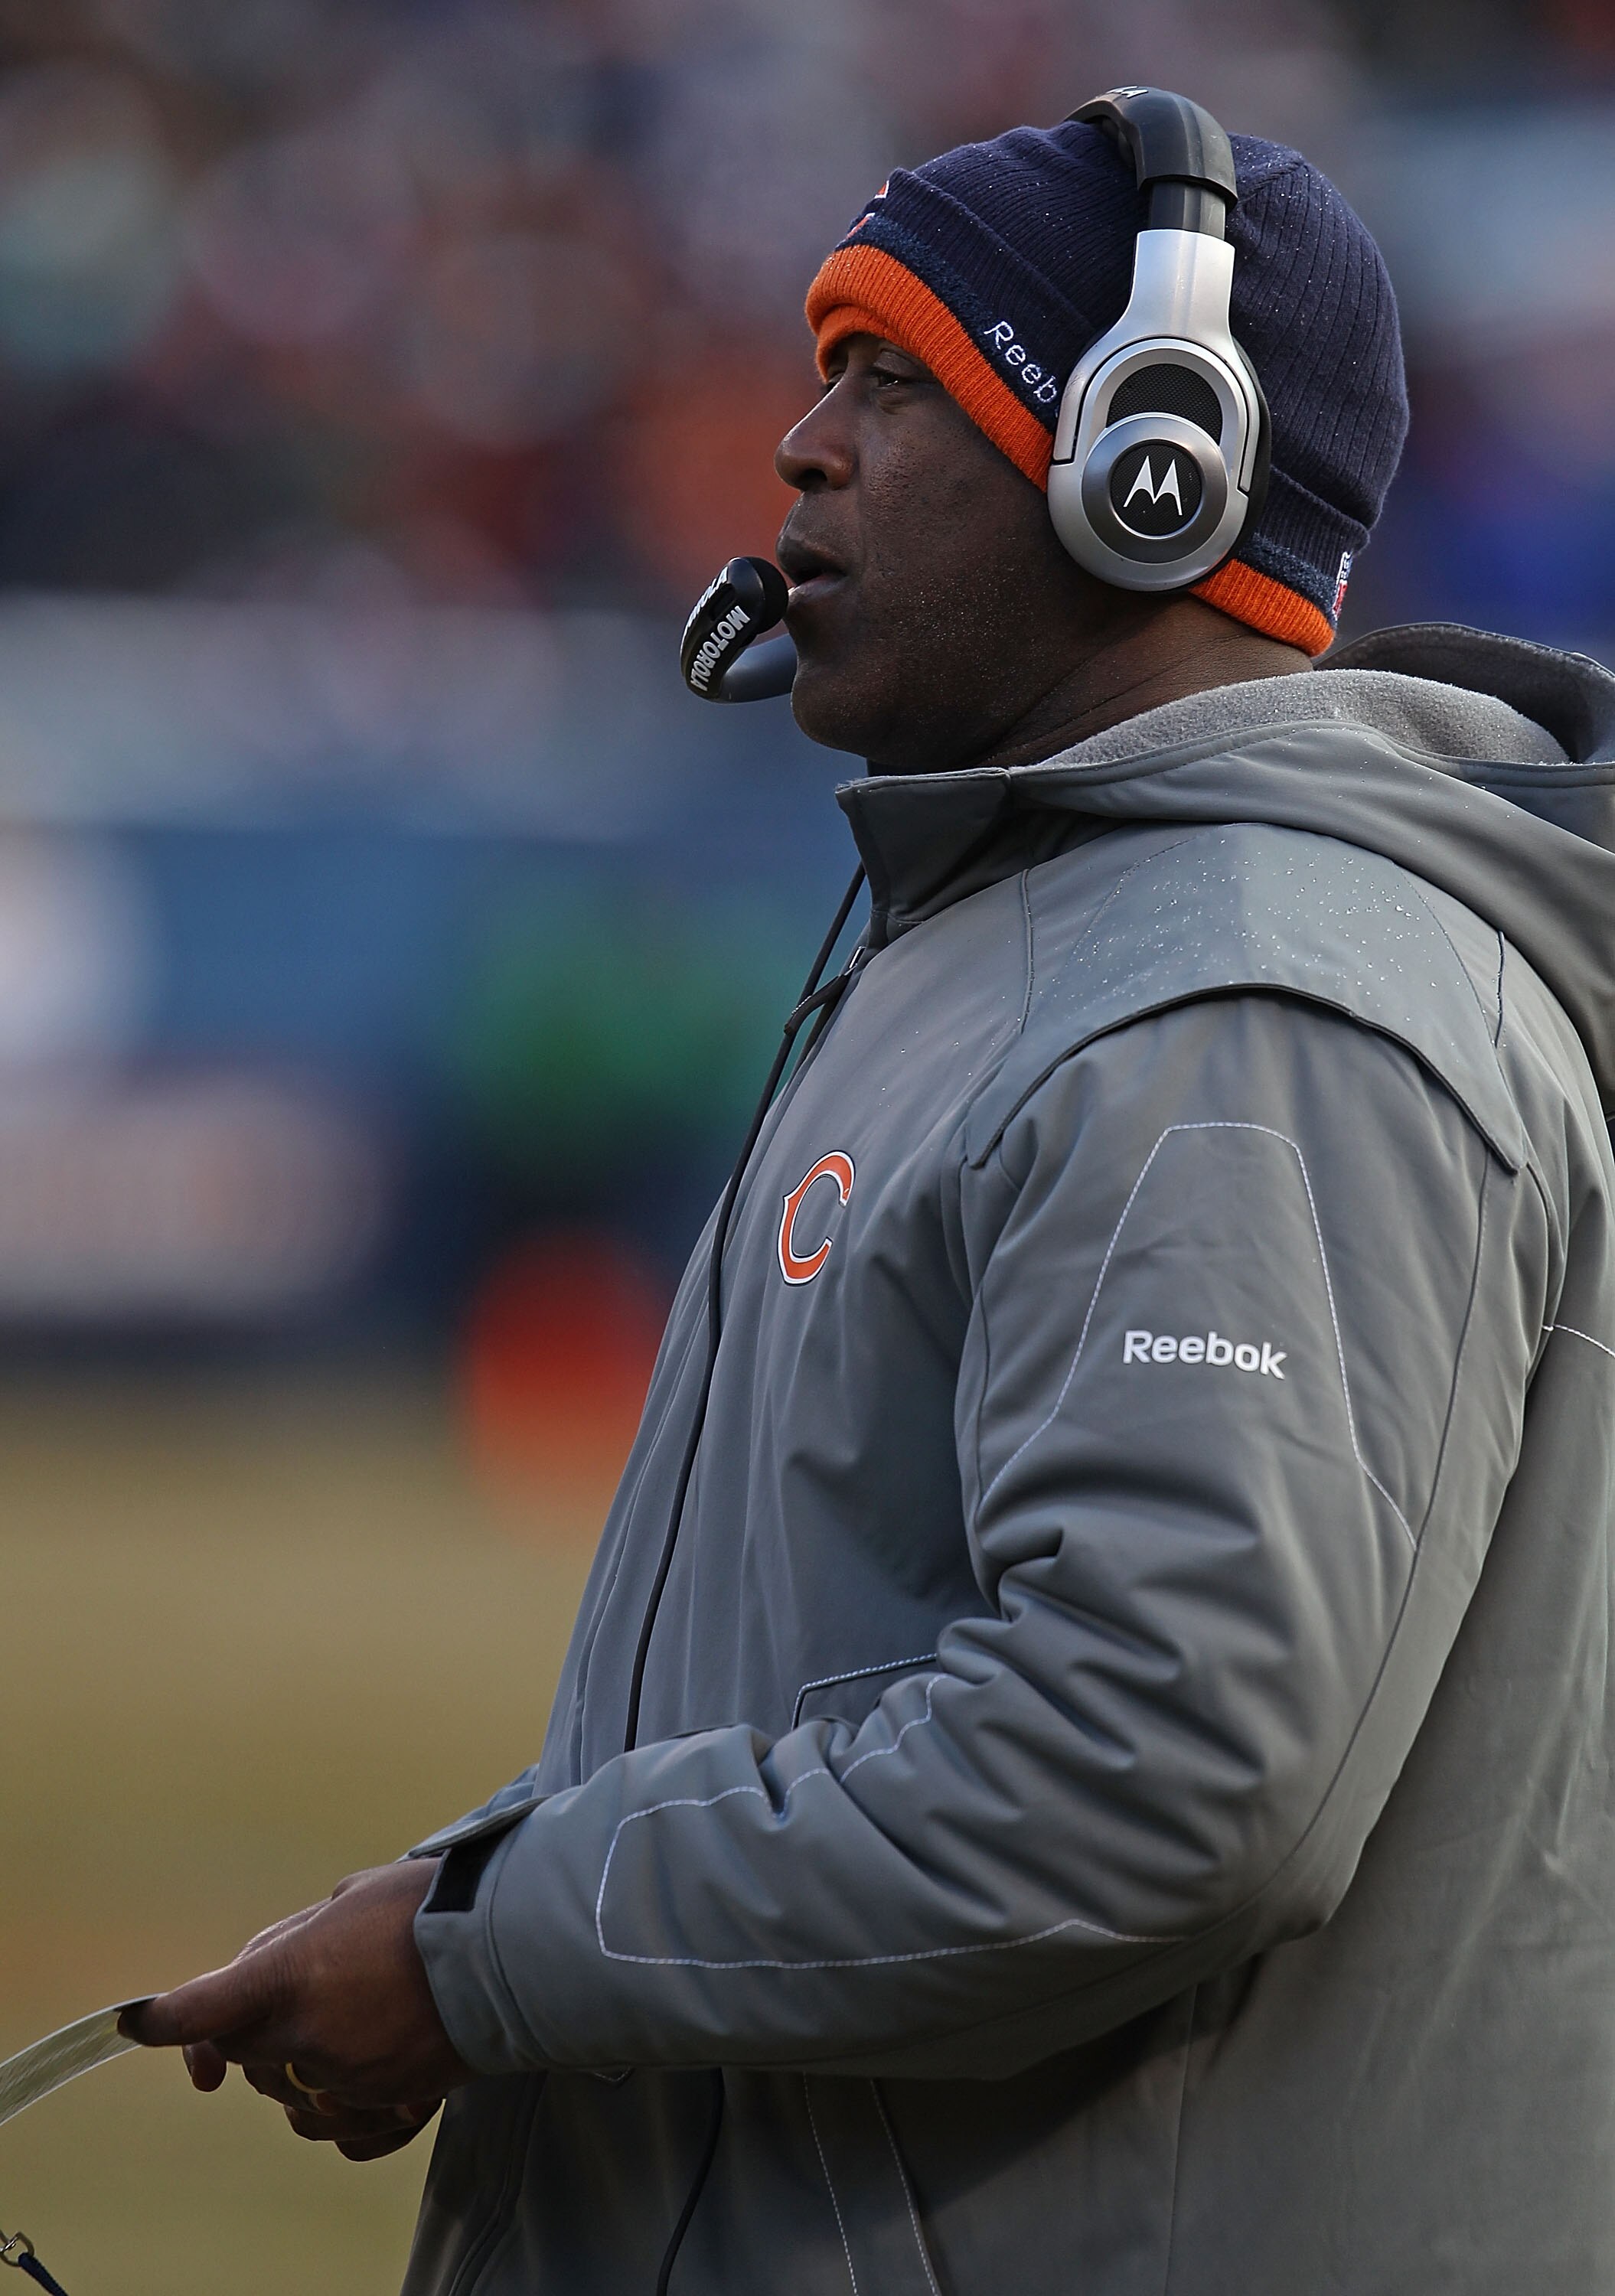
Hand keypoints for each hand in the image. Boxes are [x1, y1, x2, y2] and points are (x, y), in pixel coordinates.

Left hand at [121, 1861, 474, 2159]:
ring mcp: (346, 2079)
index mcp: (289, 1977)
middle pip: (242, 2052)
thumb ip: (293, 1941)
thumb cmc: (430, 1906)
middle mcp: (307, 2037)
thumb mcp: (349, 1899)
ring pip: (289, 2093)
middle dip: (249, 2027)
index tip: (138, 2021)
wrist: (510, 1948)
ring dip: (300, 2064)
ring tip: (353, 2018)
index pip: (201, 2010)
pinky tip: (367, 2076)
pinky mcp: (385, 2106)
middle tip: (294, 1991)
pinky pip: (336, 2131)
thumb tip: (264, 1968)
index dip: (163, 2021)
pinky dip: (339, 2109)